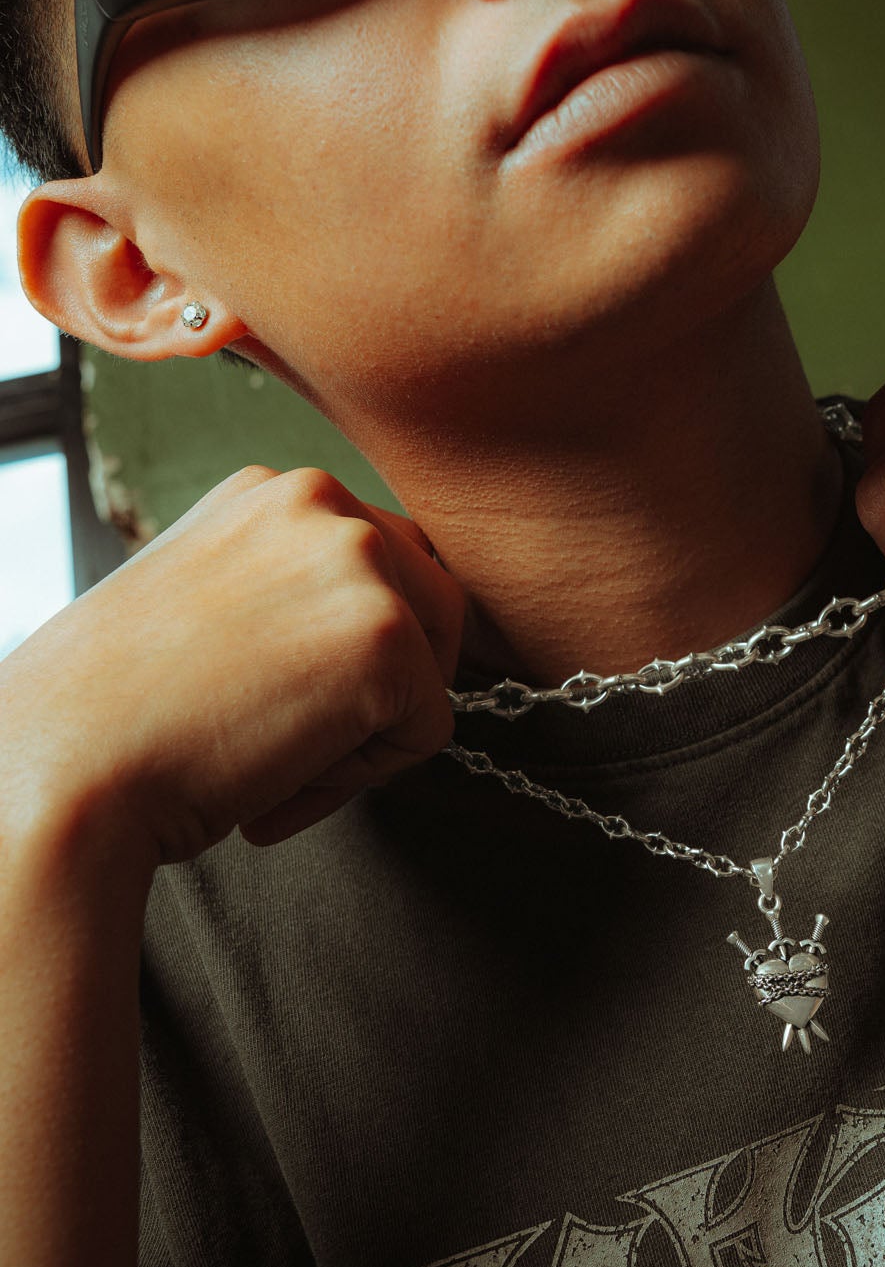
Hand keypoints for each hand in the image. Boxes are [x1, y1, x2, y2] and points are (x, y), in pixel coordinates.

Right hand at [0, 465, 465, 862]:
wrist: (64, 769)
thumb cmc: (124, 708)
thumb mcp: (213, 600)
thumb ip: (295, 587)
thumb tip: (388, 620)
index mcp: (276, 491)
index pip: (385, 569)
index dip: (343, 653)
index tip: (268, 689)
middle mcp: (323, 499)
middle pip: (433, 607)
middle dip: (381, 684)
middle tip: (282, 730)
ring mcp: (360, 560)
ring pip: (438, 667)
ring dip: (376, 726)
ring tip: (280, 750)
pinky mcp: (386, 637)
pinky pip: (429, 730)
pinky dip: (369, 775)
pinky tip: (280, 773)